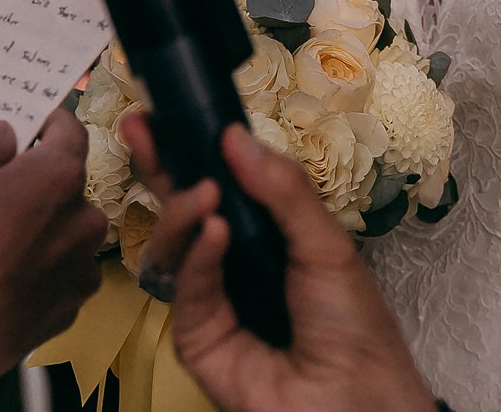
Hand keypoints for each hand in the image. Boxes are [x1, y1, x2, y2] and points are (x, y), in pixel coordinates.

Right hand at [0, 111, 109, 372]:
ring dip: (44, 230)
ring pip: (68, 234)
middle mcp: (83, 220)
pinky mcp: (70, 309)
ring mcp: (81, 269)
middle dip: (39, 185)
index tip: (32, 126)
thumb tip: (5, 137)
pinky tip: (5, 277)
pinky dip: (41, 271)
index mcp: (58, 176)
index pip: (70, 131)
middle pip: (68, 187)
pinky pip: (61, 275)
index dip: (49, 123)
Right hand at [124, 115, 435, 411]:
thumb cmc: (354, 329)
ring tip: (205, 194)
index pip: (218, 183)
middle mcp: (231, 262)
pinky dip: (196, 257)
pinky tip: (212, 234)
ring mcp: (210, 300)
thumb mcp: (326, 243)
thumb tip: (234, 137)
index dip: (191, 150)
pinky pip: (184, 289)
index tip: (163, 117)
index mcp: (265, 234)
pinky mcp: (195, 337)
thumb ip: (281, 189)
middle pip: (183, 208)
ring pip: (173, 245)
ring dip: (182, 211)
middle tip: (144, 133)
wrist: (356, 399)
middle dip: (162, 168)